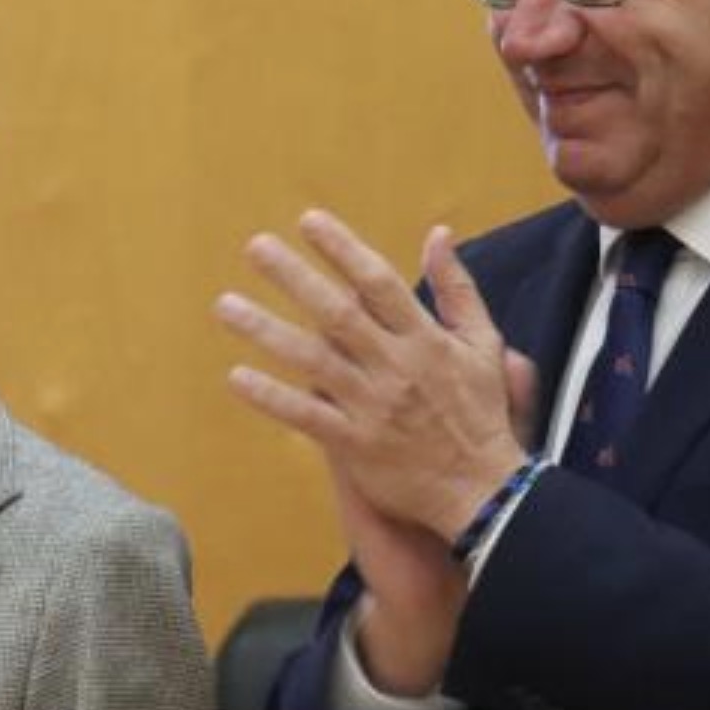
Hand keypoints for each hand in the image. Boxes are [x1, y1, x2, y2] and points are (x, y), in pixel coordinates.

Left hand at [217, 212, 528, 539]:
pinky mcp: (354, 443)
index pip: (378, 282)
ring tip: (226, 306)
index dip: (343, 249)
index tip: (308, 220)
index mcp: (425, 338)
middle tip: (255, 247)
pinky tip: (236, 377)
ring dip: (266, 331)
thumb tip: (438, 233)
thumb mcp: (483, 343)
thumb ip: (457, 288)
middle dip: (294, 277)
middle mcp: (395, 366)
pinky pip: (306, 416)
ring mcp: (372, 405)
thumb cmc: (481, 412)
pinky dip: (272, 397)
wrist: (483, 489)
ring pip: (312, 360)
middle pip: (337, 313)